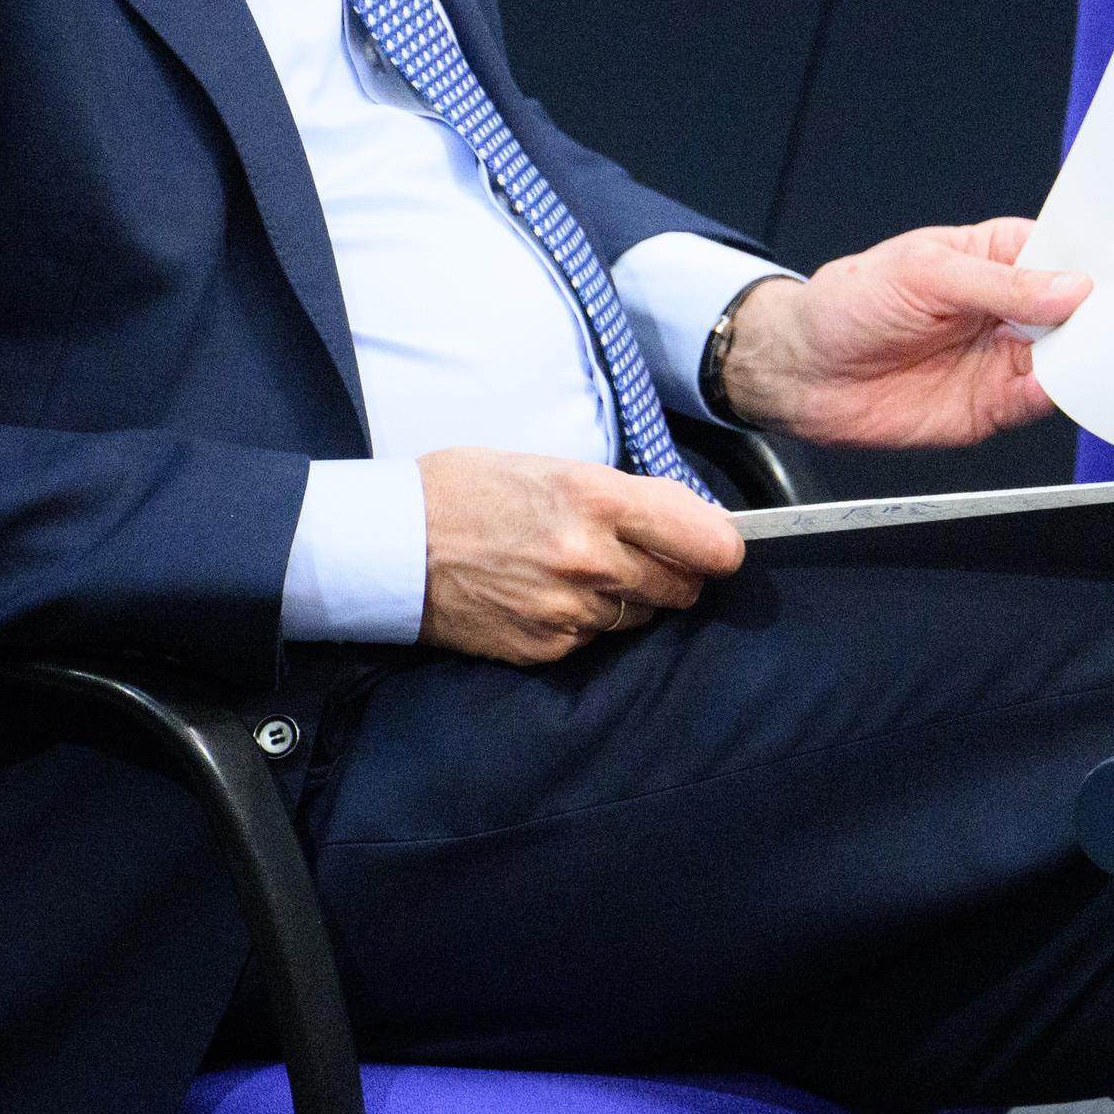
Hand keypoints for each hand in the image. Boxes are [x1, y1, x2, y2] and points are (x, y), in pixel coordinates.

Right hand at [415, 447, 743, 664]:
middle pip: (683, 585)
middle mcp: (591, 559)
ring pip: (641, 615)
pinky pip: (596, 639)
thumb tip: (688, 519)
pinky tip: (549, 596)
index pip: (709, 541)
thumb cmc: (469, 490)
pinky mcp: (546, 647)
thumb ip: (625, 496)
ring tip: (580, 571)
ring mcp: (569, 610)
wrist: (392, 545)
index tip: (718, 546)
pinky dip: (587, 622)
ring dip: (629, 598)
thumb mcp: (554, 466)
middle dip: (676, 572)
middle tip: (643, 556)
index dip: (721, 546)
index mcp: (598, 499)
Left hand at [722, 219, 1091, 448]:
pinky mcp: (995, 404)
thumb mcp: (924, 273)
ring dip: (1090, 357)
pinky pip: (1041, 401)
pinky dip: (1062, 397)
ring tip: (1111, 351)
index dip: (1096, 262)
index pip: (1065, 254)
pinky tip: (1072, 385)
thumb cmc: (848, 303)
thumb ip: (1000, 284)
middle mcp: (1011, 307)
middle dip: (1104, 313)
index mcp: (999, 255)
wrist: (801, 374)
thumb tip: (1070, 288)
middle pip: (1078, 310)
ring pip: (1069, 357)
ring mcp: (1006, 357)